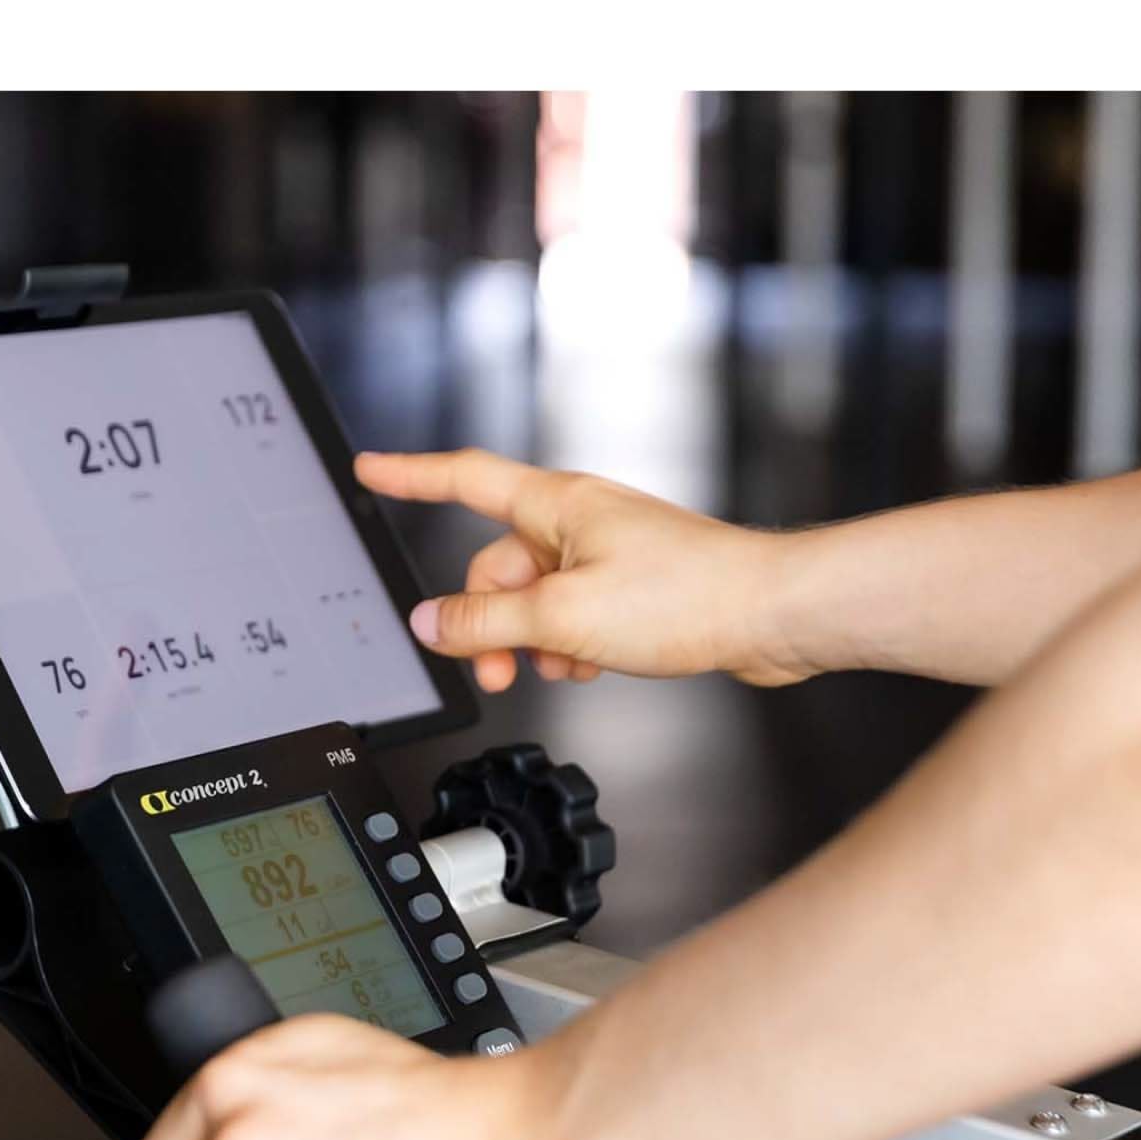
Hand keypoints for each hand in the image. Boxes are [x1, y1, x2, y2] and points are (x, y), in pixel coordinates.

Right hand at [356, 448, 807, 691]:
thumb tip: (431, 623)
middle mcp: (579, 520)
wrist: (770, 614)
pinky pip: (573, 612)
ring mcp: (606, 552)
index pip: (463, 480)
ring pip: (535, 598)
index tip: (370, 470)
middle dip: (490, 622)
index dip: (410, 476)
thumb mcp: (564, 617)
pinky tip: (594, 663)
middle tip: (497, 669)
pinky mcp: (632, 585)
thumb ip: (488, 624)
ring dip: (535, 640)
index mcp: (557, 504)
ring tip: (566, 664)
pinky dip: (571, 642)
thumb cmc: (688, 596)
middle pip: (497, 566)